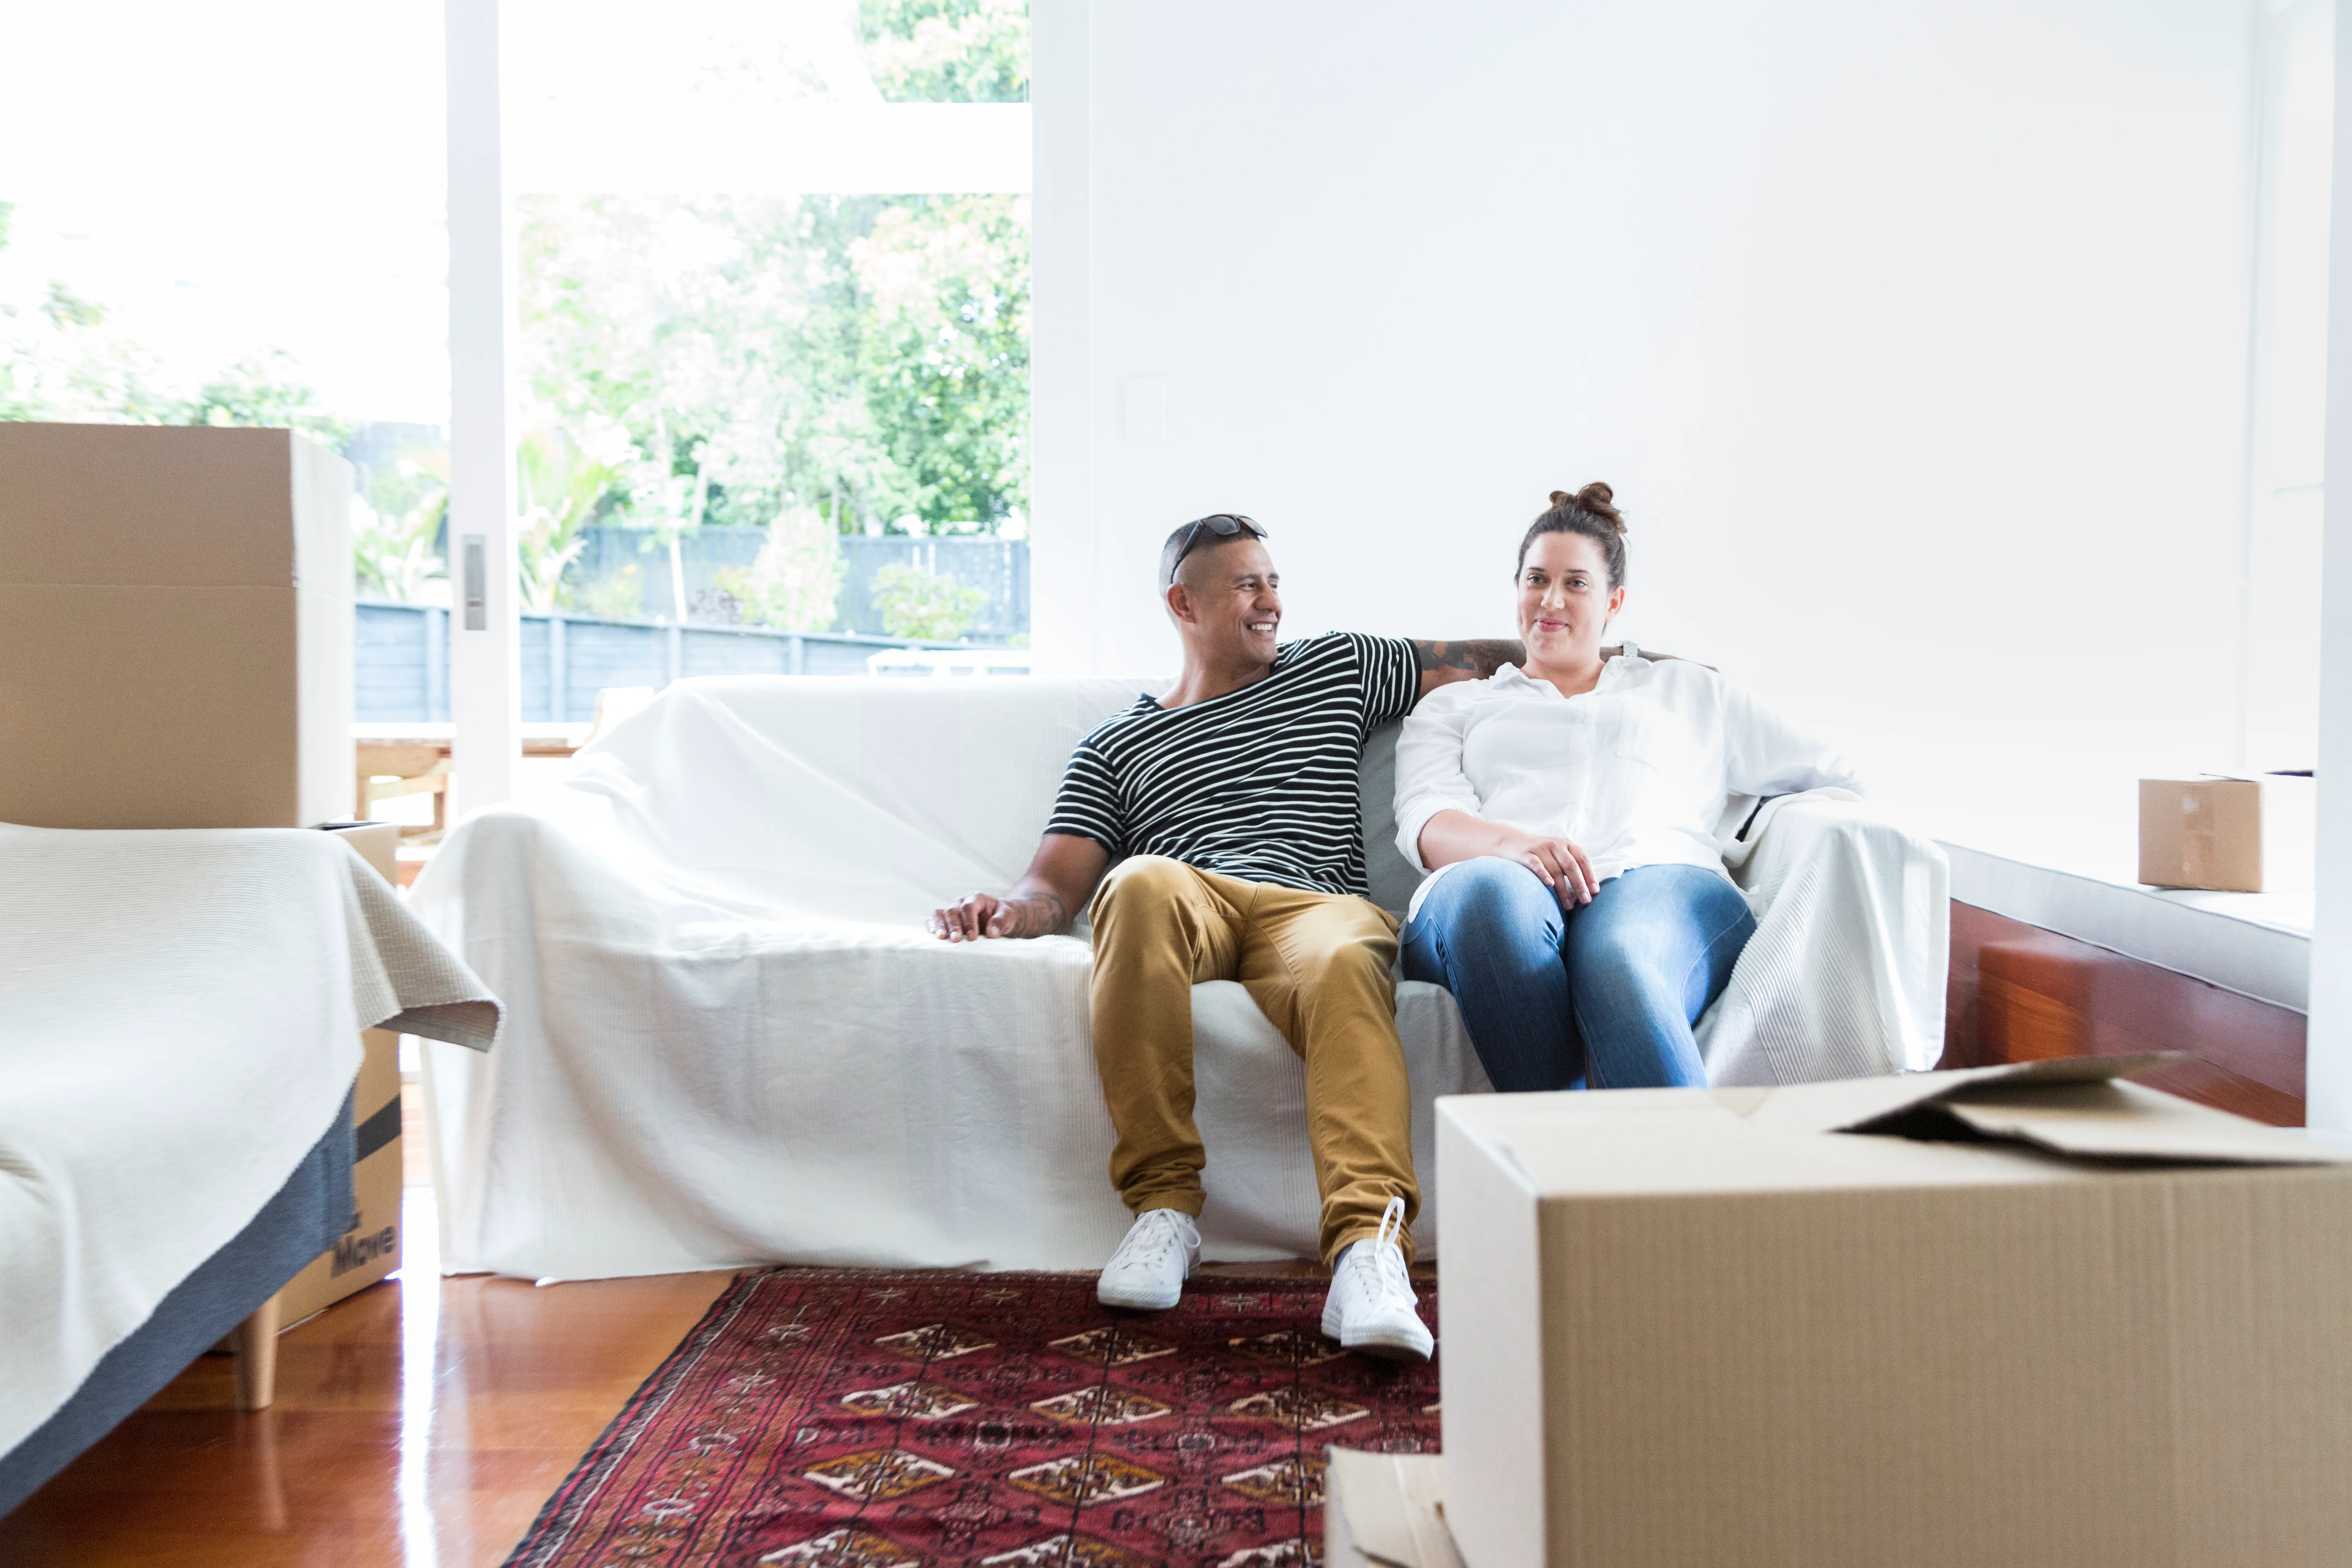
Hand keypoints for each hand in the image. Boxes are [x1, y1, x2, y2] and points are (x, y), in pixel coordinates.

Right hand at [927, 888, 1067, 940]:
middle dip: (954, 926)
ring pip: (940, 913)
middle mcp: (961, 902)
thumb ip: (1001, 922)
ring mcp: (952, 909)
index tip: (972, 938)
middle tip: (956, 940)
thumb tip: (991, 933)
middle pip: (952, 910)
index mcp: (976, 898)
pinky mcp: (946, 918)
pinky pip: (934, 919)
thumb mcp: (1008, 916)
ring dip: (940, 925)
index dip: (969, 922)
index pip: (968, 908)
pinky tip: (933, 935)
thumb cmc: (1004, 916)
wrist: (1000, 917)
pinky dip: (932, 925)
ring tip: (941, 937)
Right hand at [1495, 828, 1596, 907]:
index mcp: (1567, 844)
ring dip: (1563, 889)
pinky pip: (1537, 865)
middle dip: (1580, 885)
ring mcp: (1540, 848)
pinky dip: (1544, 874)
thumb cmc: (1541, 854)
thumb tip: (1589, 890)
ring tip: (1568, 905)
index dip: (1590, 875)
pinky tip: (1549, 885)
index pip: (1583, 859)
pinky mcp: (1527, 854)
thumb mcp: (1558, 854)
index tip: (1595, 891)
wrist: (1513, 841)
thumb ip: (1572, 866)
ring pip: (1555, 870)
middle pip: (1571, 866)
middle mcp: (1555, 844)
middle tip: (1586, 901)